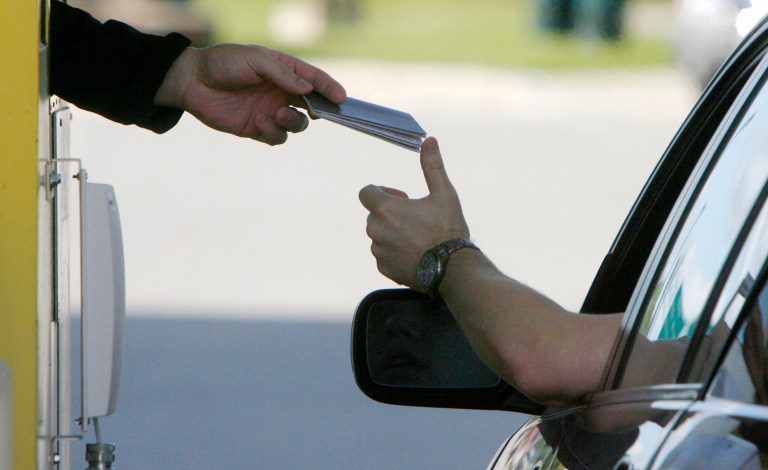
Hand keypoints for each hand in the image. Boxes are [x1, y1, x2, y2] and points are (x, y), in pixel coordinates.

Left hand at [155, 44, 345, 144]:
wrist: (192, 82)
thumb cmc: (222, 63)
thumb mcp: (255, 59)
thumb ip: (282, 74)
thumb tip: (307, 88)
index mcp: (284, 70)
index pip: (313, 79)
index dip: (329, 88)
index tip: (341, 98)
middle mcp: (281, 92)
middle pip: (311, 105)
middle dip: (318, 110)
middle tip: (315, 112)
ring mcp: (271, 111)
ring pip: (297, 125)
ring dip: (293, 122)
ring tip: (277, 115)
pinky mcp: (257, 129)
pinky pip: (277, 137)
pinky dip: (273, 132)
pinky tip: (259, 121)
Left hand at [359, 137, 469, 287]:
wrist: (453, 269)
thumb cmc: (448, 229)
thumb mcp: (444, 194)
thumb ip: (432, 166)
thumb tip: (430, 140)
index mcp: (385, 209)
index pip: (366, 192)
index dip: (382, 192)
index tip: (401, 197)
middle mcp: (376, 230)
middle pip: (374, 214)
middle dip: (390, 213)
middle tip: (416, 218)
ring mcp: (379, 251)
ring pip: (379, 236)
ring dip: (392, 233)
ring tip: (418, 237)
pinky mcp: (384, 267)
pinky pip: (384, 255)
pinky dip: (395, 252)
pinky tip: (416, 253)